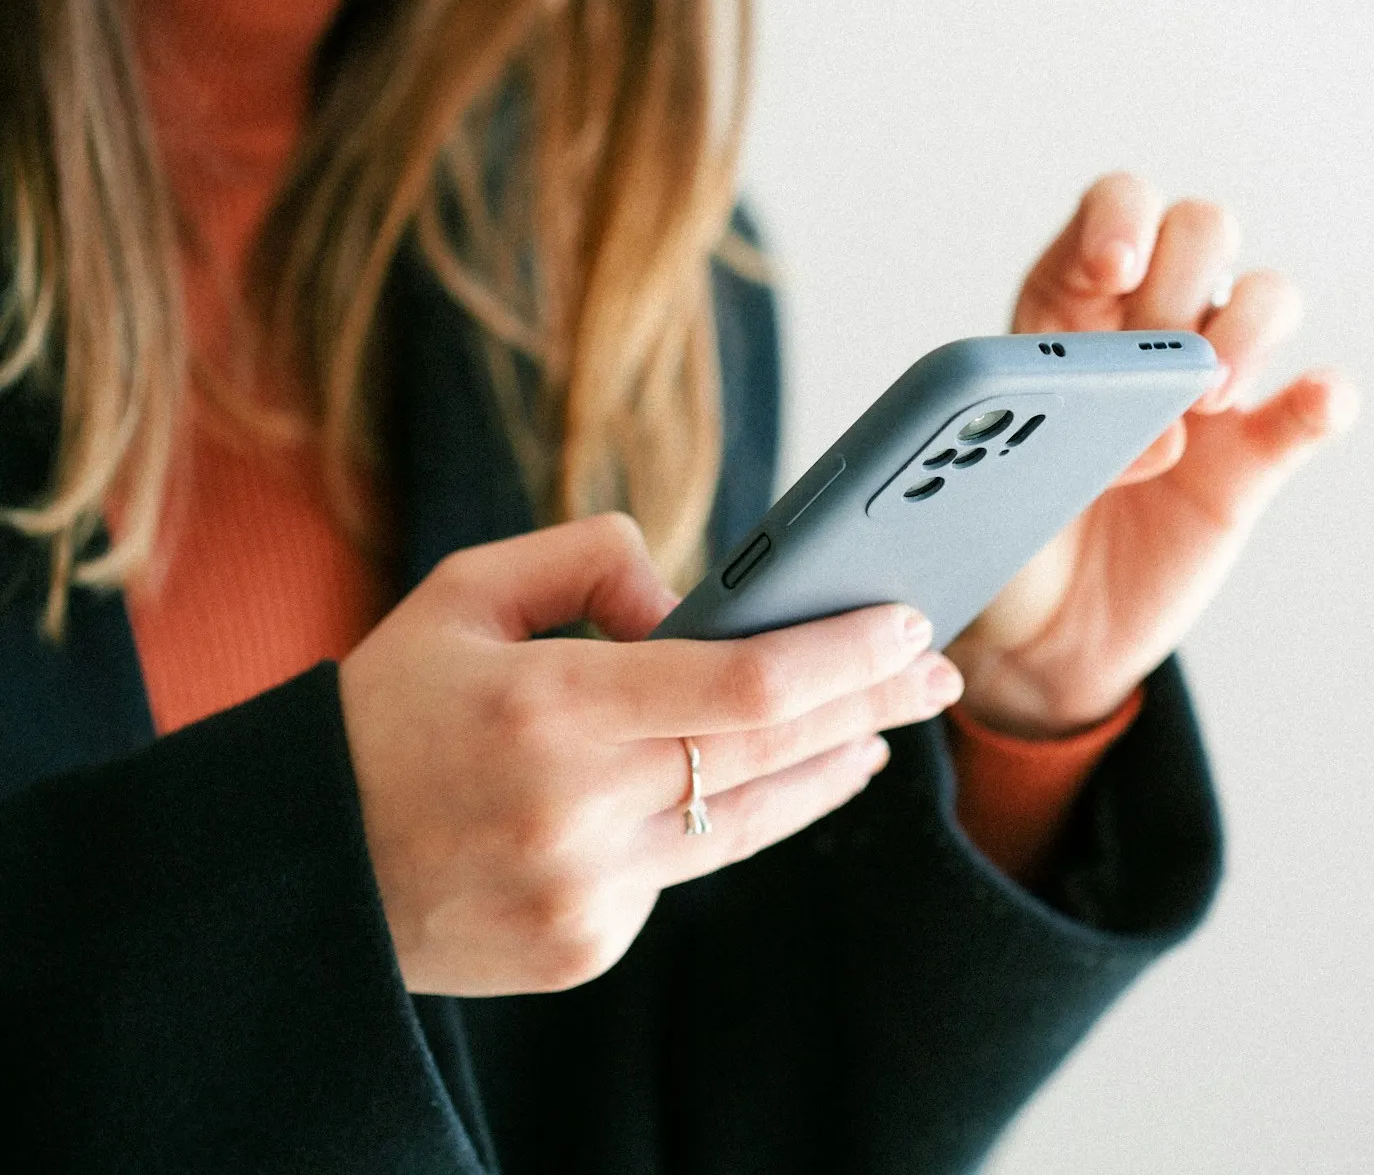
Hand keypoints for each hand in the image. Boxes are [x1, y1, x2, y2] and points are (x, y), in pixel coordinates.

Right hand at [338, 514, 963, 995]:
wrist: (298, 869)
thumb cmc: (387, 710)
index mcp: (546, 706)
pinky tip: (737, 785)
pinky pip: (684, 868)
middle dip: (874, 705)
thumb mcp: (466, 591)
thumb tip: (698, 604)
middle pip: (780, 753)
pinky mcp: (587, 946)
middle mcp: (576, 809)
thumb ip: (592, 563)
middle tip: (938, 673)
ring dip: (829, 770)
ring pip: (753, 822)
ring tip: (877, 732)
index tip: (912, 622)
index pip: (750, 683)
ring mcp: (587, 893)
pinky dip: (715, 816)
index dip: (848, 653)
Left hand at [946, 174, 1356, 737]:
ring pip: (1267, 296)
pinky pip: (1314, 405)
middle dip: (1185, 277)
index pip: (1113, 213)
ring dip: (1249, 327)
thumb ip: (1046, 439)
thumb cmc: (1001, 540)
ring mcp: (1209, 388)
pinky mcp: (1255, 455)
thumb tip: (1151, 431)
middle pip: (1201, 231)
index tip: (1116, 267)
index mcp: (1067, 310)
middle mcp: (1147, 331)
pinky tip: (1313, 404)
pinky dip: (1324, 396)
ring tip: (1207, 401)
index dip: (1122, 218)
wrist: (1041, 638)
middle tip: (1159, 357)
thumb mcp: (984, 484)